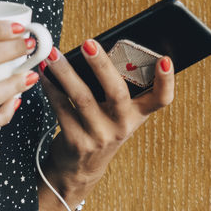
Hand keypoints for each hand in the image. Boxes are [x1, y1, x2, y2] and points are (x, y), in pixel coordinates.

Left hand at [38, 40, 174, 196]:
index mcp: (137, 114)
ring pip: (83, 98)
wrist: (80, 167)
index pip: (161, 99)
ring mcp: (100, 136)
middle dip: (102, 65)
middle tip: (88, 43)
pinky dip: (51, 88)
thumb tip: (94, 48)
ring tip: (53, 54)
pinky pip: (61, 109)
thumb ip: (113, 86)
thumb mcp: (115, 112)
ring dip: (66, 72)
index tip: (164, 60)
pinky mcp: (76, 141)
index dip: (166, 81)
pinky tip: (44, 73)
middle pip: (117, 93)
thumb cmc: (99, 127)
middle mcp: (122, 125)